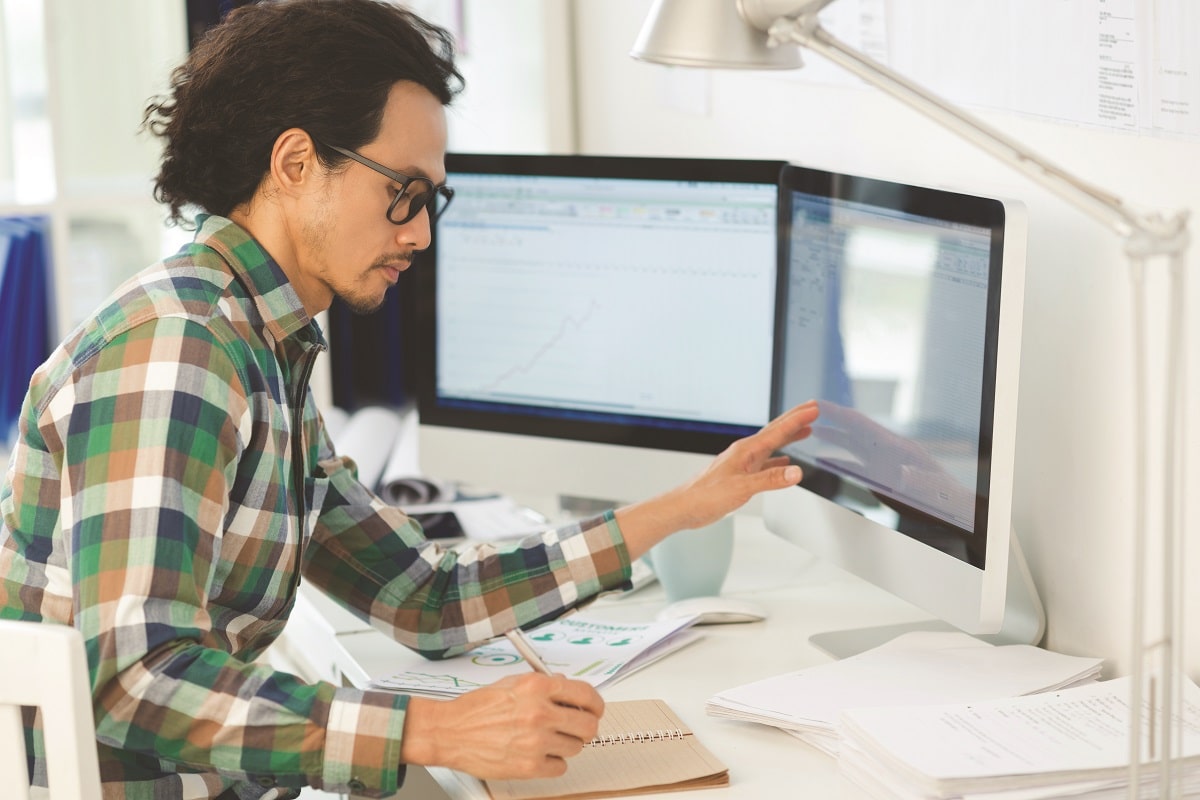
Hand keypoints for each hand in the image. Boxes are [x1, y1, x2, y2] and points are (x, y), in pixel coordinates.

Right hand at [399, 673, 604, 779]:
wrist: (450, 731)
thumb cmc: (477, 708)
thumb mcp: (512, 682)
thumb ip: (544, 685)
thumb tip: (569, 690)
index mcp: (537, 687)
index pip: (586, 694)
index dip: (595, 704)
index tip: (594, 709)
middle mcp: (540, 713)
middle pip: (588, 725)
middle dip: (584, 727)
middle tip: (575, 727)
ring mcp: (536, 741)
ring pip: (576, 747)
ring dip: (566, 744)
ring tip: (547, 740)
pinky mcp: (529, 766)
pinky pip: (560, 767)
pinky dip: (553, 762)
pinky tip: (538, 754)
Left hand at [616, 400, 818, 557]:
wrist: (685, 507)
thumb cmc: (706, 496)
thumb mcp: (742, 488)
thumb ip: (770, 480)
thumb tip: (796, 472)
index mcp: (746, 451)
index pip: (777, 431)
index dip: (797, 420)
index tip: (814, 409)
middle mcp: (745, 453)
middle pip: (775, 432)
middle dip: (794, 420)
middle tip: (812, 409)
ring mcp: (742, 464)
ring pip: (771, 447)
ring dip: (788, 438)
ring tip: (804, 430)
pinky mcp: (740, 477)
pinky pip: (765, 463)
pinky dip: (778, 461)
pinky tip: (784, 464)